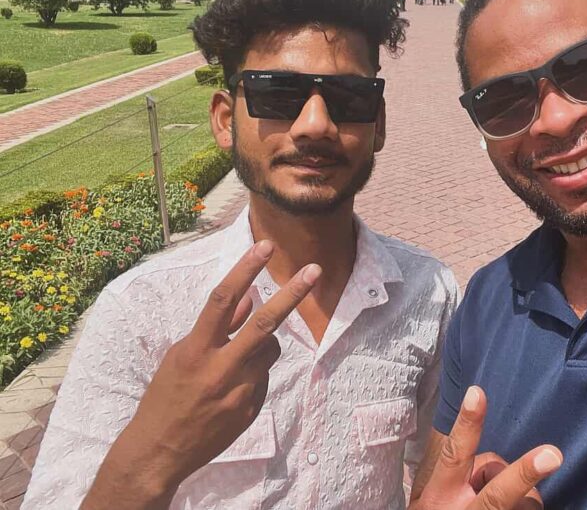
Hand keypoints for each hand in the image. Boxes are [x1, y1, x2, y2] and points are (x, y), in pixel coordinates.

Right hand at [83, 241, 319, 507]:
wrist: (160, 452)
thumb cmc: (166, 394)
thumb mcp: (183, 354)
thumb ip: (219, 326)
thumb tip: (250, 294)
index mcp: (195, 350)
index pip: (222, 300)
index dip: (245, 270)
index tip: (265, 245)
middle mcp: (220, 369)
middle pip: (264, 324)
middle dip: (292, 294)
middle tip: (314, 270)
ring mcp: (240, 391)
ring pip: (270, 349)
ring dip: (262, 343)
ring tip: (235, 357)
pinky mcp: (252, 408)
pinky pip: (264, 377)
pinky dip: (254, 372)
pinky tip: (230, 389)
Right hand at [413, 386, 562, 509]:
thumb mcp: (436, 501)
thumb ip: (463, 478)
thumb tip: (499, 469)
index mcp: (439, 497)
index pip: (453, 456)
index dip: (467, 426)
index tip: (478, 392)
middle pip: (497, 494)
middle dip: (523, 475)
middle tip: (554, 455)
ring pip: (527, 505)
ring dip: (525, 502)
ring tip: (506, 506)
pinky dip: (528, 509)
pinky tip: (516, 508)